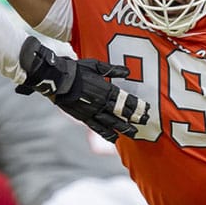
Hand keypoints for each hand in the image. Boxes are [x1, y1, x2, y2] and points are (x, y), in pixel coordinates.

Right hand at [14, 36, 149, 141]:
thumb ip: (113, 70)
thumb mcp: (96, 65)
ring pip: (112, 122)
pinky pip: (97, 127)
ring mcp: (93, 111)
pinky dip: (106, 133)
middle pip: (122, 113)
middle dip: (135, 118)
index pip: (127, 100)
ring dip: (124, 128)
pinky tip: (114, 139)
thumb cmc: (77, 69)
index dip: (138, 106)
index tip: (147, 110)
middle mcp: (102, 102)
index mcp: (106, 89)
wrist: (58, 79)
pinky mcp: (84, 117)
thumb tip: (128, 72)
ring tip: (134, 134)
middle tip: (146, 123)